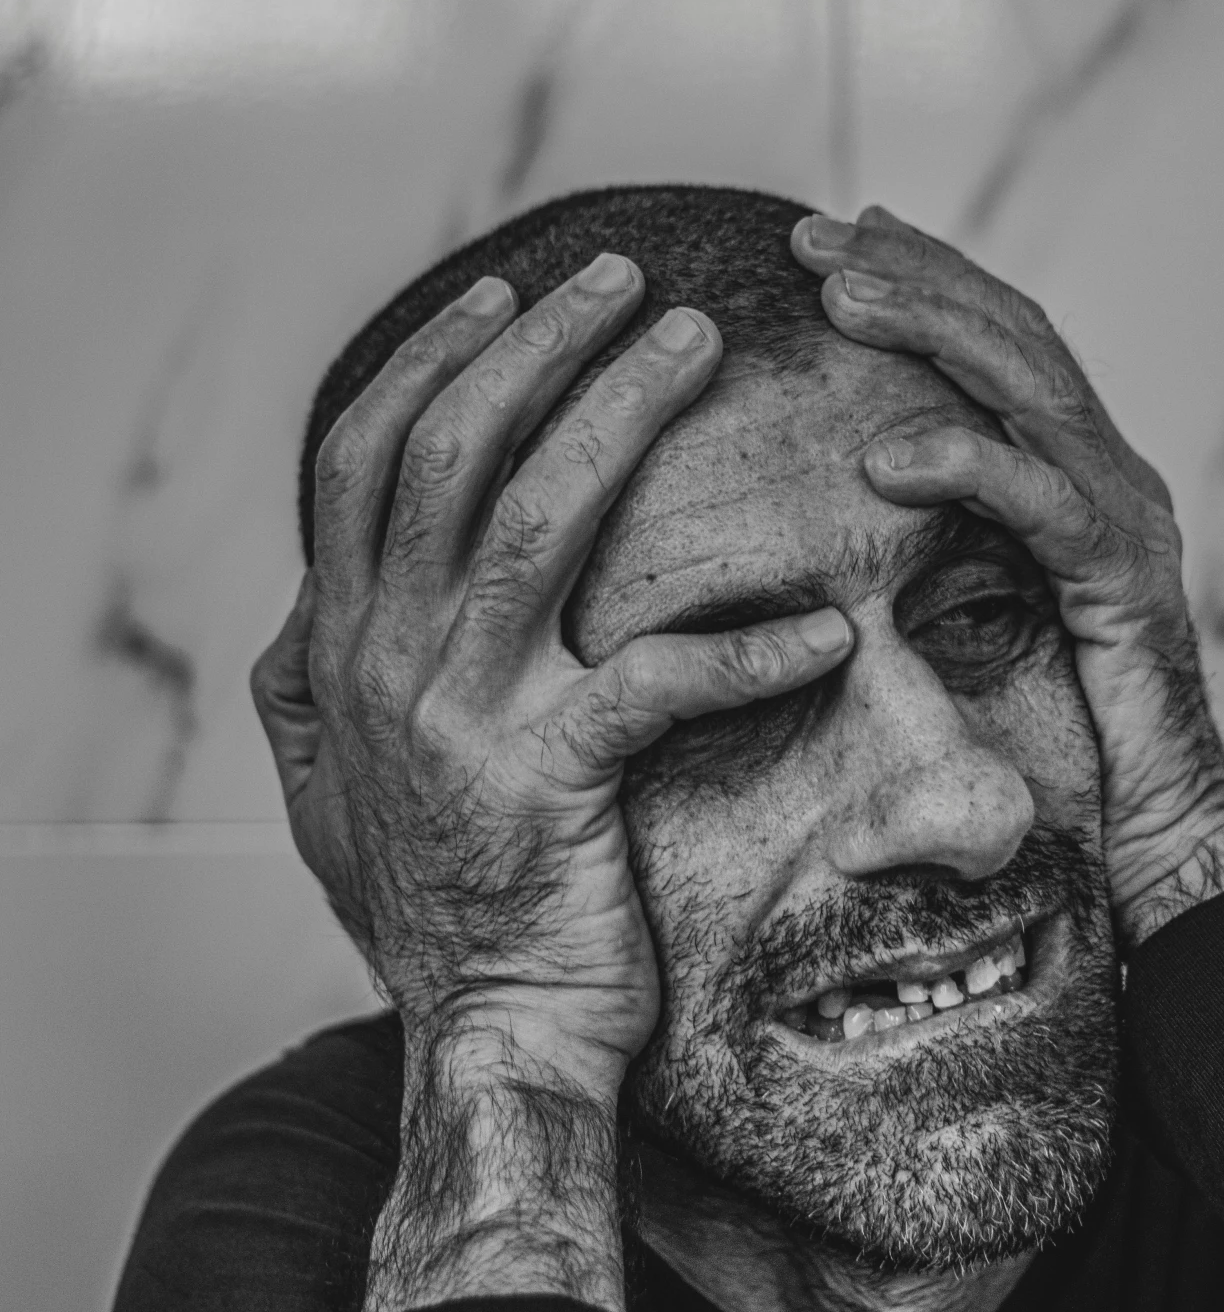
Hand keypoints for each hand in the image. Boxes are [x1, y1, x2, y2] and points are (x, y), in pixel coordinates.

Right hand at [250, 259, 853, 1093]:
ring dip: (623, 411)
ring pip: (539, 517)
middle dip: (540, 346)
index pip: (366, 459)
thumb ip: (313, 679)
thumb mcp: (337, 778)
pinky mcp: (549, 781)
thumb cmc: (441, 897)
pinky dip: (752, 651)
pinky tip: (827, 628)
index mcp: (340, 643)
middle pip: (453, 452)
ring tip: (699, 339)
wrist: (490, 1034)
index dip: (433, 361)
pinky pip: (659, 681)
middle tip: (623, 277)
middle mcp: (384, 660)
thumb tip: (308, 597)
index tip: (505, 290)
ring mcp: (460, 715)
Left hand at [792, 207, 1223, 948]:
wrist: (1155, 839)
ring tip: (839, 295)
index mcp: (1077, 468)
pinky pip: (1041, 504)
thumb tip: (833, 494)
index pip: (998, 340)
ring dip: (929, 331)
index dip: (924, 275)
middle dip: (913, 273)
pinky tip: (884, 458)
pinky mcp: (1128, 581)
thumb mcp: (972, 608)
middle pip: (1012, 336)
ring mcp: (1129, 517)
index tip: (837, 233)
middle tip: (814, 236)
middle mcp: (1112, 473)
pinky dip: (964, 466)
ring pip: (1028, 390)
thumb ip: (929, 540)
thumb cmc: (1053, 736)